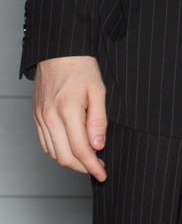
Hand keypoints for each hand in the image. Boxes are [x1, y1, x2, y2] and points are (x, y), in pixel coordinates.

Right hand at [32, 56, 107, 180]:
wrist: (59, 51)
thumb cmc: (80, 66)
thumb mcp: (98, 89)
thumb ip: (98, 119)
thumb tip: (98, 145)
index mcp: (68, 110)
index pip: (80, 149)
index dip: (92, 165)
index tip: (102, 173)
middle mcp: (51, 117)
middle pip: (65, 157)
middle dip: (82, 168)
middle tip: (97, 167)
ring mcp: (41, 118)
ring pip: (53, 153)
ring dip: (70, 162)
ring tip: (87, 159)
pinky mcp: (37, 116)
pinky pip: (45, 143)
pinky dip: (58, 152)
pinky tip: (70, 149)